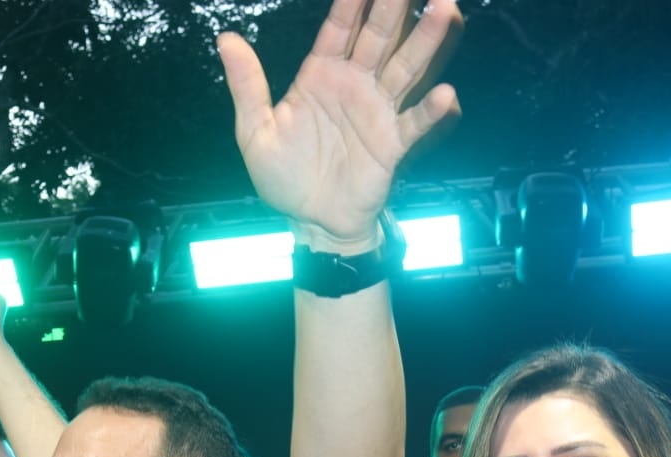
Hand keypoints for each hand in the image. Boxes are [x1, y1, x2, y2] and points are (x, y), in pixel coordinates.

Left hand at [218, 0, 461, 244]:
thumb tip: (226, 38)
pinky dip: (430, 110)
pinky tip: (445, 93)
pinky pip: (414, 123)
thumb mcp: (255, 132)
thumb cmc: (284, 176)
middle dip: (393, 5)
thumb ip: (247, 85)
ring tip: (443, 6)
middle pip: (379, 36)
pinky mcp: (393, 144)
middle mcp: (355, 84)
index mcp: (321, 74)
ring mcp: (378, 111)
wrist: (309, 222)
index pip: (340, 26)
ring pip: (405, 67)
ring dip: (424, 39)